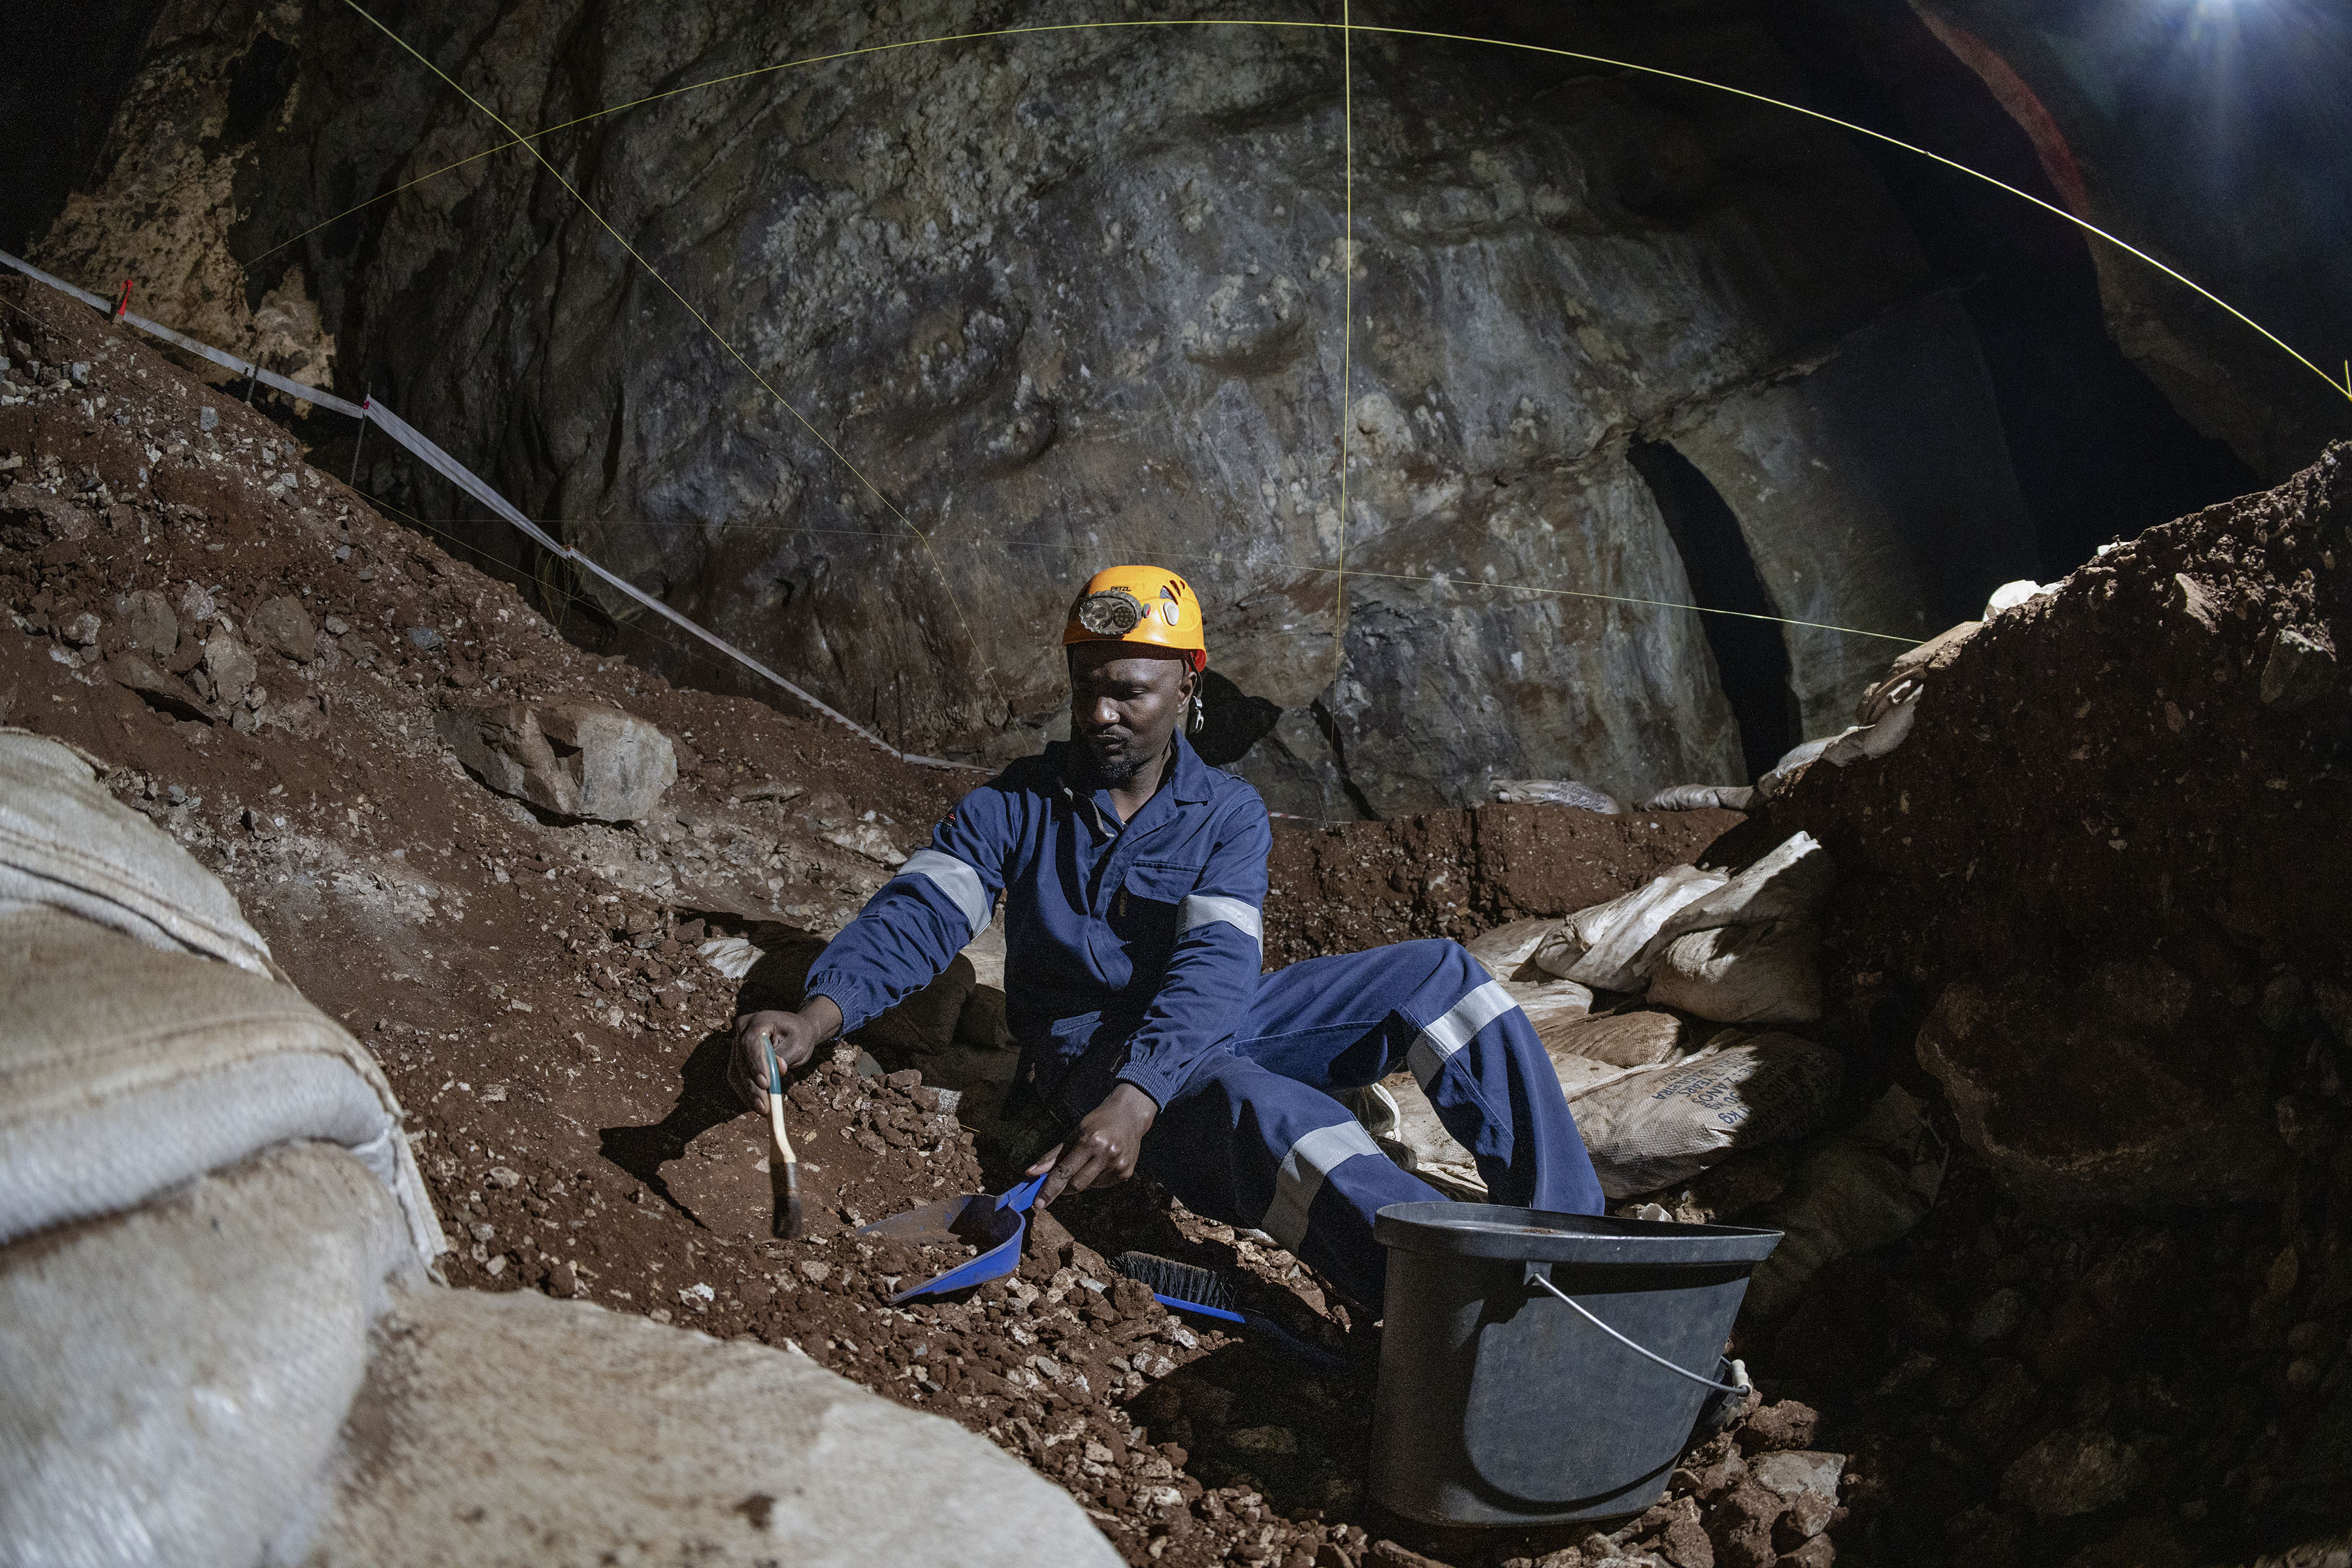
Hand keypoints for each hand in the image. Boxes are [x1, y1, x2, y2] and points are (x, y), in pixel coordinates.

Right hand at [729, 996, 842, 1112]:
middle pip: (742, 1061)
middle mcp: (742, 1030)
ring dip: (747, 1093)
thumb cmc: (799, 1035)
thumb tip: (777, 1070)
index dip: (756, 1065)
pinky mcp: (737, 1056)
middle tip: (764, 1107)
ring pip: (736, 1072)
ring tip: (761, 1110)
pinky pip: (737, 1076)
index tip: (765, 1084)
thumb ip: (786, 1056)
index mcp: (758, 1021)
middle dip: (753, 1086)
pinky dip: (746, 1091)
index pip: (752, 1044)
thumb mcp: (799, 1044)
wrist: (795, 1030)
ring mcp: (736, 1043)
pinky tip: (755, 1104)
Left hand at [1028, 1083, 1158, 1203]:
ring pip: (1089, 1186)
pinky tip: (1101, 1163)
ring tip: (1089, 1159)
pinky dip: (1095, 1178)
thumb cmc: (1098, 1122)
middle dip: (1063, 1188)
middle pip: (1077, 1185)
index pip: (1065, 1171)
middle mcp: (1107, 1154)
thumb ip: (1053, 1156)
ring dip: (1082, 1179)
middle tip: (1057, 1185)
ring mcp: (1119, 1166)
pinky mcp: (1126, 1173)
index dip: (1049, 1189)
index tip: (1038, 1204)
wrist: (1130, 1115)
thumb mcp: (1074, 1133)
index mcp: (1091, 1141)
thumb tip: (1031, 1173)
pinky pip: (1102, 1185)